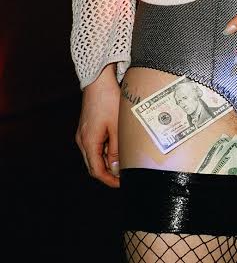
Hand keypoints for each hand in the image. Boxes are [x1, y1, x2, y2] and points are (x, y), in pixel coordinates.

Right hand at [75, 64, 120, 187]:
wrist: (99, 82)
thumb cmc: (109, 101)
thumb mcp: (117, 128)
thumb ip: (117, 150)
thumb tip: (116, 169)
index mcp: (88, 142)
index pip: (96, 171)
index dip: (109, 180)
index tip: (122, 184)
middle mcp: (82, 140)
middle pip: (93, 165)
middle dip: (109, 174)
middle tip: (125, 177)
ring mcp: (83, 134)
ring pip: (94, 156)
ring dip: (107, 162)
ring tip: (124, 164)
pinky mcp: (87, 128)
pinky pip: (95, 146)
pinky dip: (105, 152)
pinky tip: (118, 149)